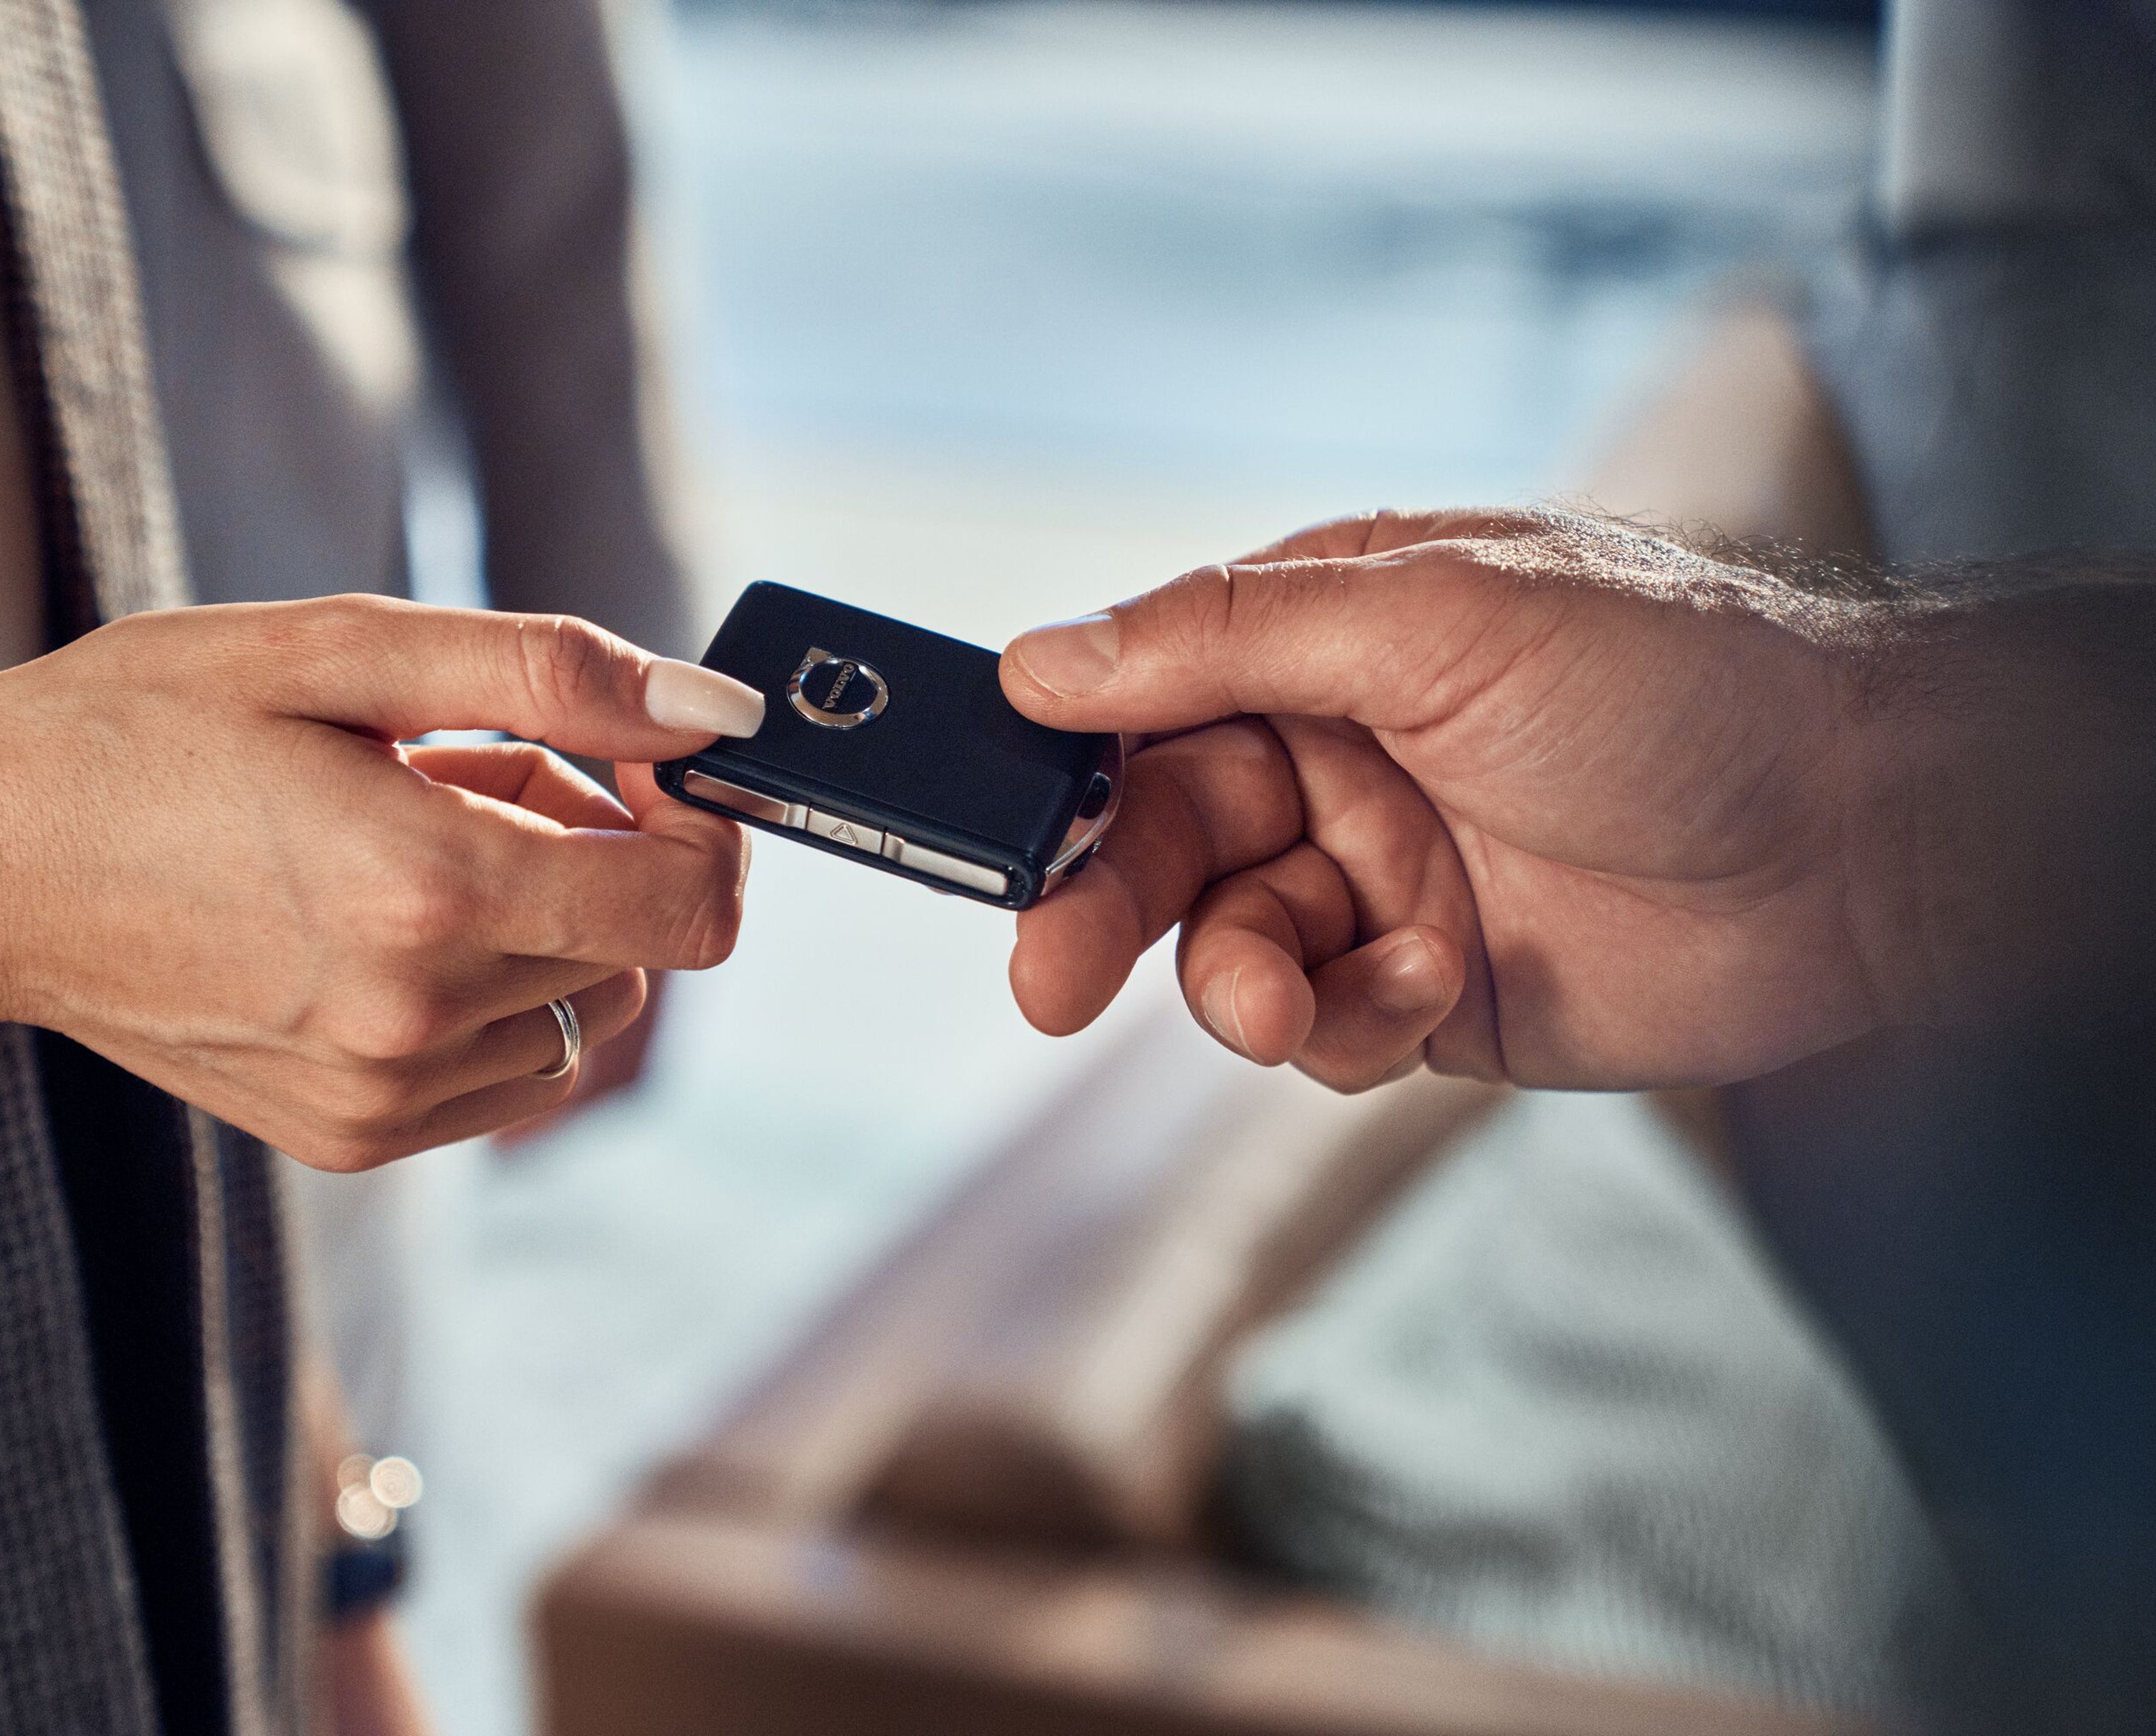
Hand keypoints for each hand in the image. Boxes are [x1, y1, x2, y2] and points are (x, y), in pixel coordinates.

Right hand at [0, 596, 759, 1166]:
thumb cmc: (142, 727)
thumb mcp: (340, 649)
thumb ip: (552, 676)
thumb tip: (715, 712)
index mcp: (425, 886)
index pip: (692, 903)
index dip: (698, 823)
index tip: (632, 763)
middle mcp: (416, 1015)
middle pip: (637, 946)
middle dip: (594, 850)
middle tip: (462, 774)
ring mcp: (382, 1094)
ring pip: (579, 1011)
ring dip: (539, 925)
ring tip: (404, 844)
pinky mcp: (351, 1136)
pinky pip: (507, 1070)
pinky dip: (486, 994)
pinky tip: (375, 924)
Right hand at [1000, 508, 1998, 1091]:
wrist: (1865, 841)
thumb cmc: (1672, 680)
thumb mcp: (1432, 614)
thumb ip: (1227, 636)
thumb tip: (1044, 660)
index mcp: (1327, 642)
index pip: (1146, 700)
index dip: (1064, 765)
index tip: (995, 827)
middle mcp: (1342, 760)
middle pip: (1162, 840)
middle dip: (1102, 906)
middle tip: (1047, 977)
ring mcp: (1385, 882)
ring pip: (1228, 951)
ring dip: (1235, 982)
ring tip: (1281, 998)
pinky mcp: (1432, 996)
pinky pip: (1323, 1031)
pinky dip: (1349, 1024)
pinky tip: (1431, 985)